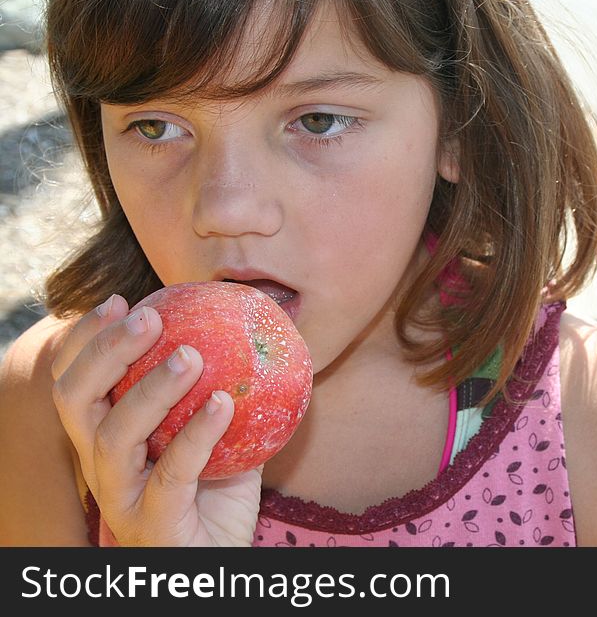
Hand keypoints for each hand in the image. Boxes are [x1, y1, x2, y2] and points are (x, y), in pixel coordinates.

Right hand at [51, 294, 262, 545]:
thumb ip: (223, 390)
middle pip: (75, 400)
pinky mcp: (152, 522)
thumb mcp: (218, 434)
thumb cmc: (215, 495)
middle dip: (104, 351)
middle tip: (148, 317)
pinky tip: (224, 404)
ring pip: (113, 436)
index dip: (86, 339)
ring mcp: (121, 496)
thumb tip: (257, 335)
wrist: (219, 561)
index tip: (121, 301)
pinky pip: (171, 473)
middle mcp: (101, 465)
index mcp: (108, 437)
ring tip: (190, 356)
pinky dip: (196, 435)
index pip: (75, 382)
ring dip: (150, 389)